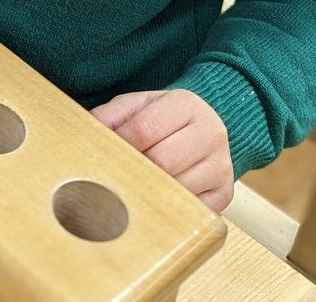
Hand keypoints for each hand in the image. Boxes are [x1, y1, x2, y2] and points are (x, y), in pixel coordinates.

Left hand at [90, 89, 234, 211]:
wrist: (201, 128)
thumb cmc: (162, 119)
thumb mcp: (137, 106)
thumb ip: (111, 115)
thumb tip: (91, 133)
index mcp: (187, 104)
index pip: (144, 128)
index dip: (119, 143)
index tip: (106, 152)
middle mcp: (211, 132)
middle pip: (162, 162)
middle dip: (135, 170)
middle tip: (118, 175)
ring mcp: (221, 165)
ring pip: (177, 189)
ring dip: (151, 193)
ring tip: (136, 187)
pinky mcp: (225, 193)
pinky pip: (192, 211)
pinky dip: (170, 210)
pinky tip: (157, 201)